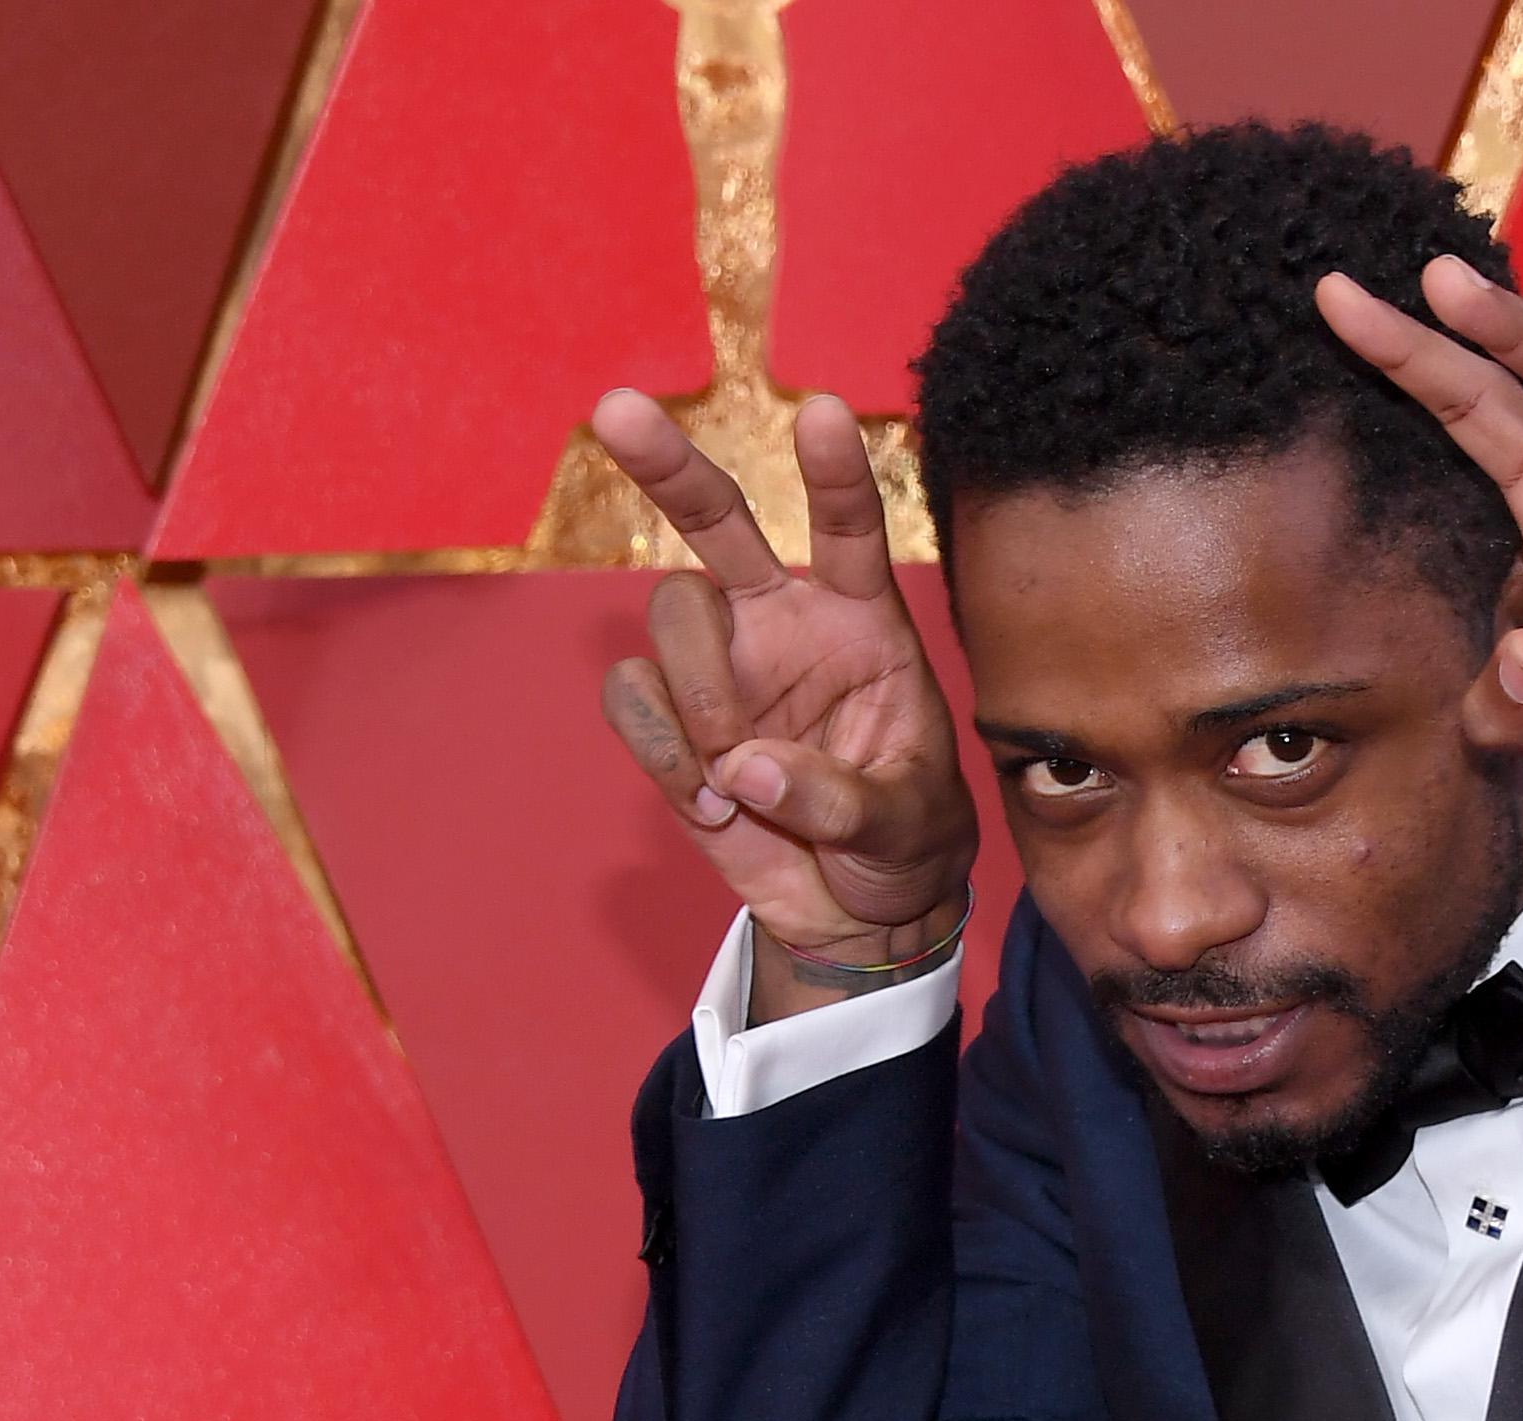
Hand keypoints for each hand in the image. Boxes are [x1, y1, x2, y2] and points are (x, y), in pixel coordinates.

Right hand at [591, 391, 976, 991]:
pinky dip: (664, 751)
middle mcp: (782, 623)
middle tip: (616, 410)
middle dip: (669, 466)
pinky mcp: (671, 720)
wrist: (855, 908)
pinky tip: (711, 800)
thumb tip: (746, 769)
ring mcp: (719, 667)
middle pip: (717, 521)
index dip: (835, 472)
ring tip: (736, 771)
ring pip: (672, 617)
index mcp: (862, 620)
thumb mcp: (906, 825)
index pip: (848, 529)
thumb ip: (842, 799)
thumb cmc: (903, 841)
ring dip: (700, 692)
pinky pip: (633, 697)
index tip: (824, 411)